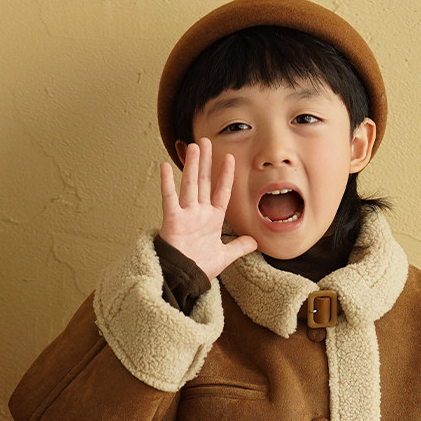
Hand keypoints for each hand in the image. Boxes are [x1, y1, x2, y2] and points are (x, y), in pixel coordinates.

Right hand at [160, 136, 258, 280]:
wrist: (185, 279)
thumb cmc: (200, 267)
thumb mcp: (225, 256)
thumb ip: (239, 247)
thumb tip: (255, 242)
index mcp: (212, 219)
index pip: (221, 192)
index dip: (226, 176)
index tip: (231, 158)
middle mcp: (199, 213)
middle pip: (204, 182)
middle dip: (206, 162)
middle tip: (206, 141)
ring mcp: (186, 215)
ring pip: (190, 185)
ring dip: (192, 166)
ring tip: (194, 146)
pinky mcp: (173, 220)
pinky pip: (169, 199)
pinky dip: (167, 184)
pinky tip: (165, 167)